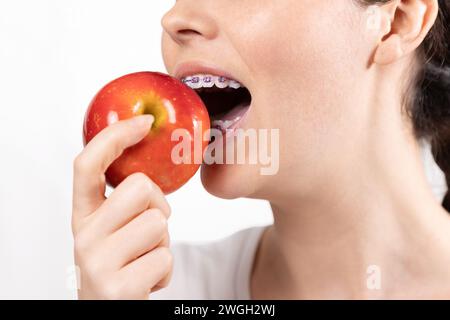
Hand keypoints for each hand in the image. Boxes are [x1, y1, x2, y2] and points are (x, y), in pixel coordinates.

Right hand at [72, 115, 172, 299]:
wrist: (111, 312)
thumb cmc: (120, 267)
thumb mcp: (113, 231)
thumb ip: (123, 202)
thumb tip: (151, 168)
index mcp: (82, 216)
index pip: (86, 165)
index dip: (115, 137)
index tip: (144, 122)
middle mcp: (83, 236)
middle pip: (139, 187)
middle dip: (158, 203)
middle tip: (150, 225)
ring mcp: (96, 263)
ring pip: (158, 222)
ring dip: (162, 241)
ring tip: (145, 258)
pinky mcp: (117, 288)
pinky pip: (164, 258)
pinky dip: (164, 270)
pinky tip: (146, 281)